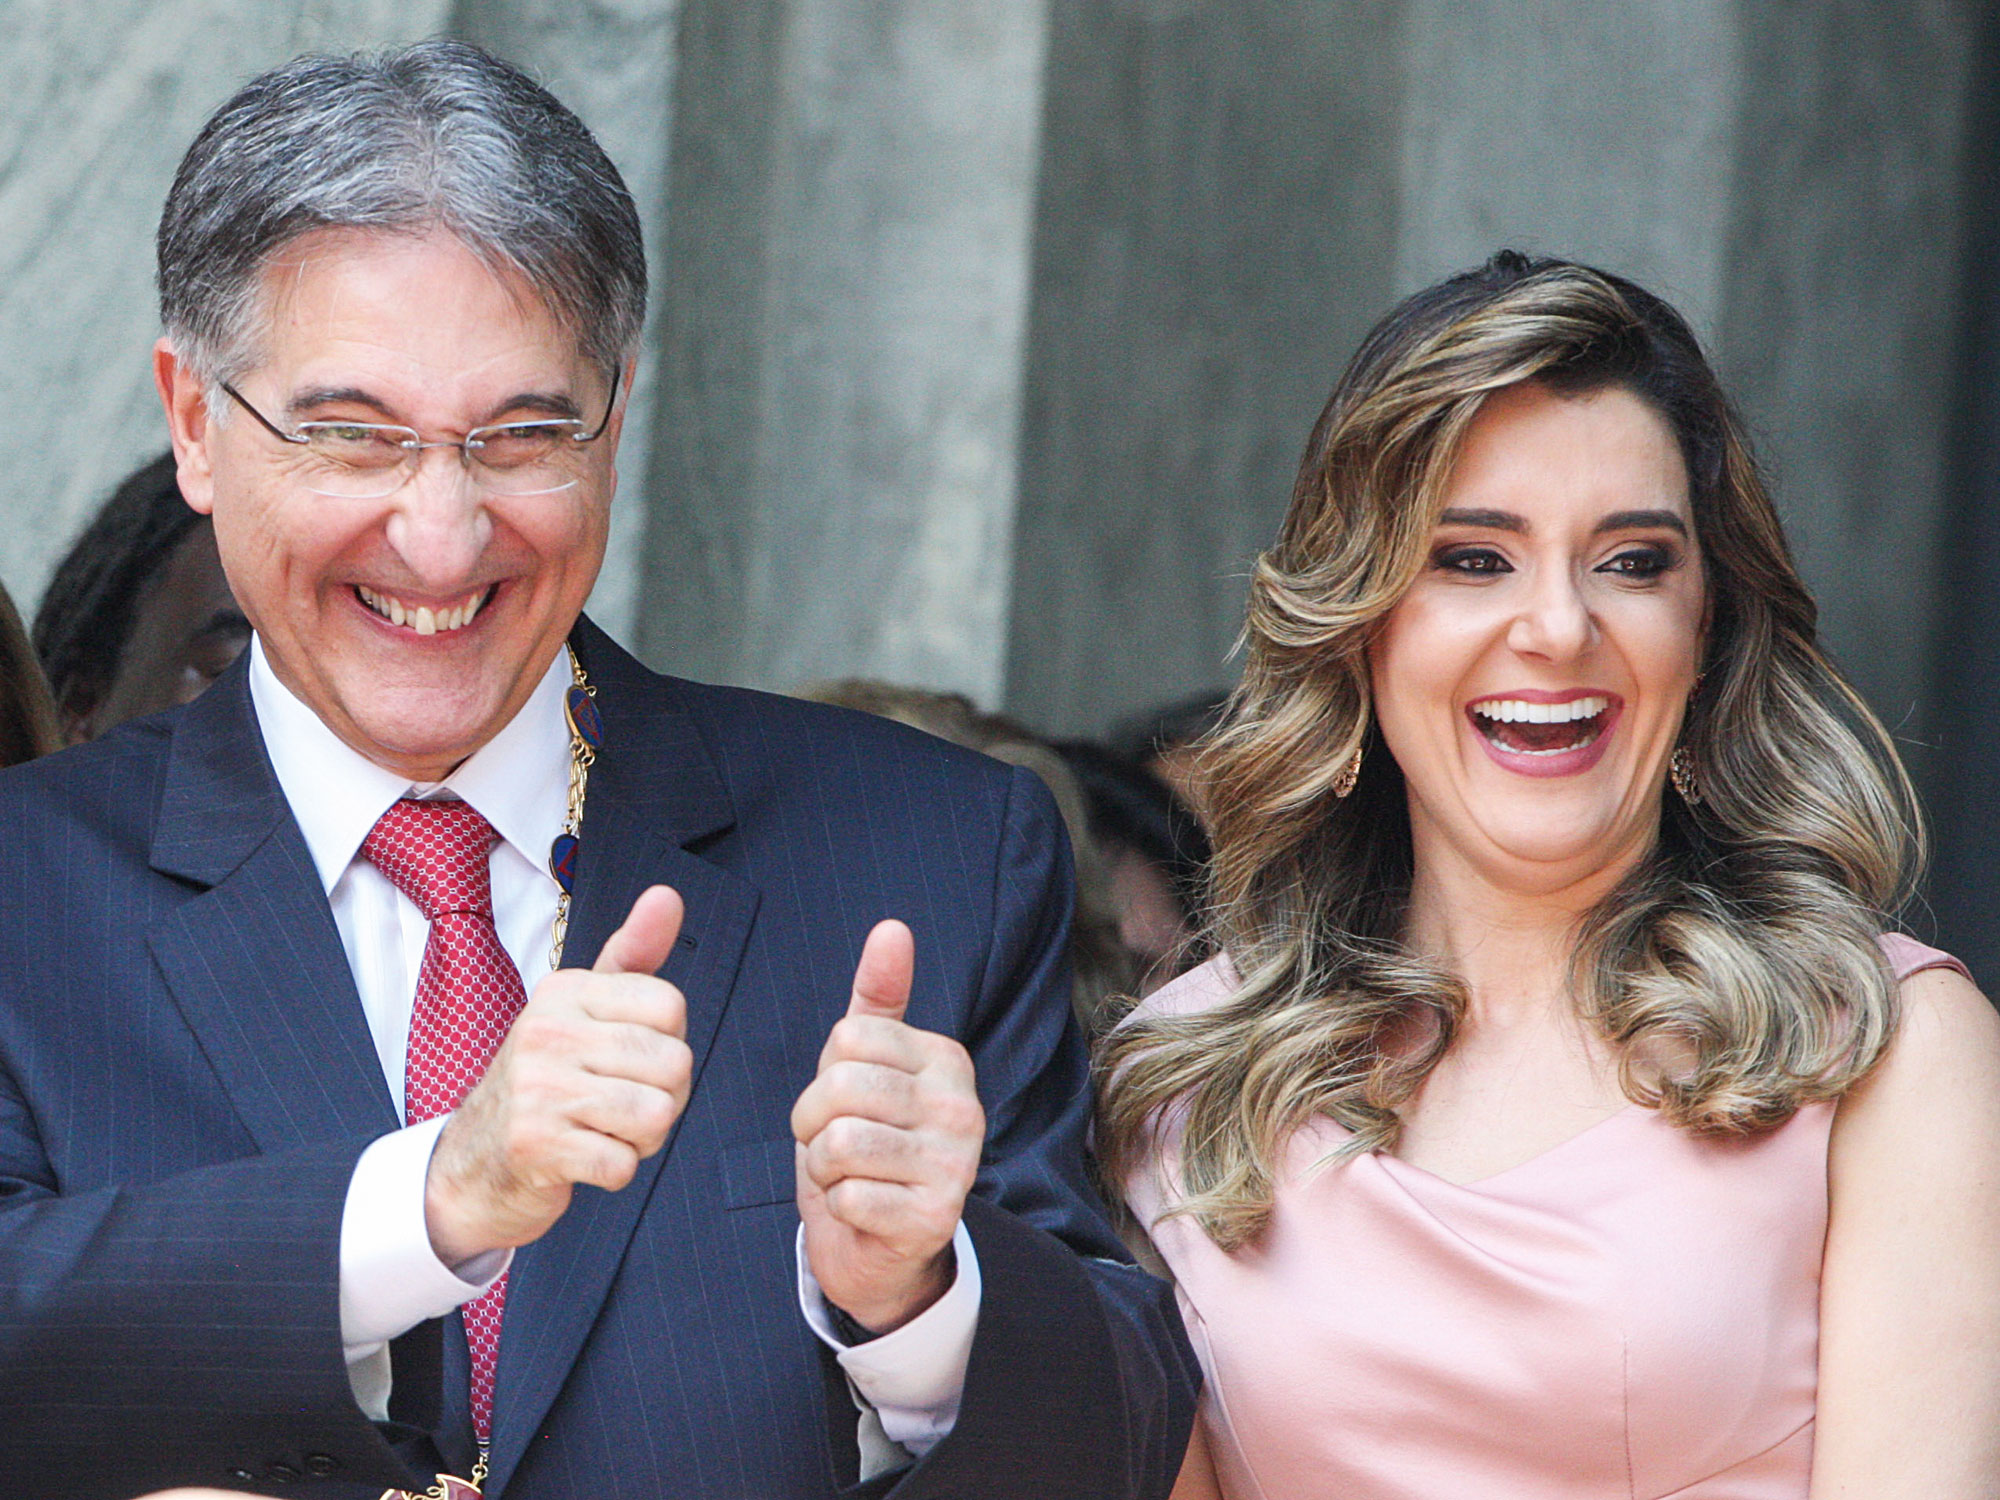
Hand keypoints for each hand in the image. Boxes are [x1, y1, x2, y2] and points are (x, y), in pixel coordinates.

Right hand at [425, 885, 692, 1265]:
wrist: (473, 1162)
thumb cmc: (548, 1079)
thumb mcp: (585, 1009)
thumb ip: (633, 954)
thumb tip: (668, 893)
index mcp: (565, 991)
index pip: (671, 1006)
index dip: (668, 1044)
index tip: (629, 1060)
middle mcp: (547, 1030)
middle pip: (675, 1064)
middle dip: (665, 1097)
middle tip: (620, 1105)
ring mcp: (537, 1088)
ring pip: (657, 1115)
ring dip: (643, 1137)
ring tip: (604, 1130)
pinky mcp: (534, 1145)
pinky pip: (624, 1164)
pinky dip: (616, 1171)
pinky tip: (584, 1158)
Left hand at [792, 920, 984, 1333]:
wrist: (885, 1249)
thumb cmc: (869, 1145)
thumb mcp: (867, 1068)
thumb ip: (876, 999)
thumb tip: (892, 927)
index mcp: (946, 1059)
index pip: (849, 1037)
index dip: (822, 1075)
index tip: (843, 1104)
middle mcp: (962, 1106)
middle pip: (840, 1088)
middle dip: (812, 1123)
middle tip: (834, 1147)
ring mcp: (955, 1164)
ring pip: (839, 1142)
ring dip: (822, 1167)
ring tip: (848, 1177)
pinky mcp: (935, 1217)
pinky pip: (847, 1195)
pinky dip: (837, 1206)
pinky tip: (862, 1210)